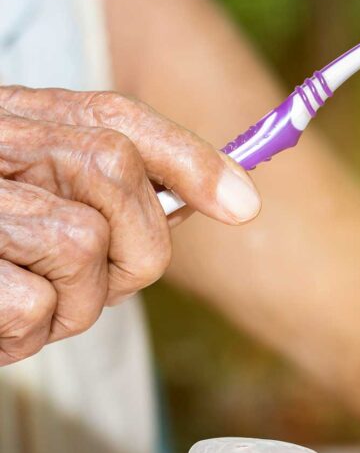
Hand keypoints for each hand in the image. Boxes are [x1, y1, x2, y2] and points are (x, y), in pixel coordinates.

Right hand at [0, 85, 260, 363]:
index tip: (244, 204)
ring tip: (31, 304)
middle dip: (136, 245)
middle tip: (104, 283)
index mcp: (8, 122)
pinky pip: (33, 305)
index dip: (186, 156)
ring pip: (80, 242)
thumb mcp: (39, 207)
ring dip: (77, 303)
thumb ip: (111, 194)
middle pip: (110, 169)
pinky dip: (26, 334)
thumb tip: (234, 199)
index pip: (111, 117)